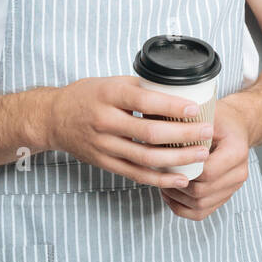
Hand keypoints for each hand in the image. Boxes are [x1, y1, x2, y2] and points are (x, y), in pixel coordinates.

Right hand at [44, 76, 212, 188]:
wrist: (54, 118)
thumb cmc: (89, 95)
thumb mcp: (112, 82)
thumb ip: (141, 89)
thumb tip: (179, 92)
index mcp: (108, 95)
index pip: (144, 102)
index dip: (172, 107)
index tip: (196, 109)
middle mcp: (104, 121)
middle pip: (149, 133)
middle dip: (182, 135)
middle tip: (207, 133)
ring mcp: (103, 145)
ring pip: (145, 157)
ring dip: (176, 159)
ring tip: (201, 155)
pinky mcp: (104, 162)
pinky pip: (135, 174)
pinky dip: (159, 178)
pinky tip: (180, 178)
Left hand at [160, 96, 251, 219]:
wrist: (236, 126)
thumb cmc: (219, 118)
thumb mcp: (206, 112)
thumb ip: (185, 121)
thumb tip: (152, 120)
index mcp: (237, 151)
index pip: (207, 172)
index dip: (183, 169)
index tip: (166, 158)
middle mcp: (239, 173)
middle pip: (201, 192)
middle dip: (176, 184)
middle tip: (159, 171)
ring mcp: (233, 187)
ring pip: (199, 206)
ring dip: (177, 197)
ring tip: (162, 181)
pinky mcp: (224, 196)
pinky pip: (201, 213)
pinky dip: (182, 208)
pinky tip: (170, 194)